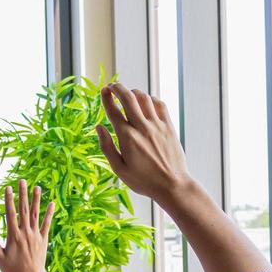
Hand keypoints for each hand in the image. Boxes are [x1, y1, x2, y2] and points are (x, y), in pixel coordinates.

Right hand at [0, 180, 57, 271]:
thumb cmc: (12, 270)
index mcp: (13, 236)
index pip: (10, 213)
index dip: (9, 200)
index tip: (7, 188)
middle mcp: (25, 232)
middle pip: (23, 210)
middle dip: (22, 194)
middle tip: (22, 181)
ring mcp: (35, 235)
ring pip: (35, 214)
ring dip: (36, 200)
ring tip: (37, 187)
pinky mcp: (43, 239)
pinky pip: (46, 224)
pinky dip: (49, 214)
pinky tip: (51, 204)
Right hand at [96, 84, 198, 204]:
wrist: (172, 185)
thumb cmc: (143, 180)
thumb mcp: (119, 169)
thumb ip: (107, 146)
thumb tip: (98, 127)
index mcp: (127, 138)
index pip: (114, 111)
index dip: (107, 98)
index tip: (103, 91)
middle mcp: (142, 128)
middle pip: (129, 98)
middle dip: (118, 88)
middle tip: (112, 86)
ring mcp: (158, 126)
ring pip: (145, 98)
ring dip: (134, 92)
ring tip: (128, 95)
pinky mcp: (169, 127)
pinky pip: (160, 105)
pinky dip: (151, 99)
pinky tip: (146, 102)